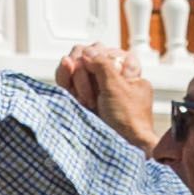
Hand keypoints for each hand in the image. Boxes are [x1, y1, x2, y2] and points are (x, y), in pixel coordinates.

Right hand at [52, 41, 167, 150]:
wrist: (122, 144)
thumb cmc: (128, 119)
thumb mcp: (117, 87)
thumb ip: (101, 64)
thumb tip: (86, 51)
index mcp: (124, 66)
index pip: (99, 50)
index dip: (93, 62)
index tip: (96, 77)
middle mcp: (109, 73)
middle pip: (84, 58)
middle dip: (82, 75)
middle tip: (92, 97)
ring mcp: (94, 84)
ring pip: (73, 69)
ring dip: (75, 83)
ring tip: (86, 103)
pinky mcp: (81, 95)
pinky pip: (66, 80)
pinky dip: (65, 83)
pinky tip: (71, 93)